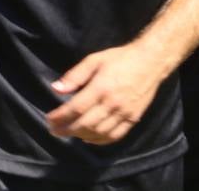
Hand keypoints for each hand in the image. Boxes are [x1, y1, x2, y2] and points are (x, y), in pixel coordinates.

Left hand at [46, 44, 165, 144]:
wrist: (150, 62)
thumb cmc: (120, 58)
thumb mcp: (94, 60)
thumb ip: (74, 76)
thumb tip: (56, 89)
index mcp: (101, 88)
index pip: (76, 108)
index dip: (60, 117)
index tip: (49, 119)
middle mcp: (113, 104)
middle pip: (85, 124)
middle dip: (66, 130)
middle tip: (54, 130)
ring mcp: (124, 113)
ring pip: (99, 133)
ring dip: (80, 136)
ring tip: (68, 133)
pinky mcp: (133, 119)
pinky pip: (115, 136)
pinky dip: (100, 141)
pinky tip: (88, 138)